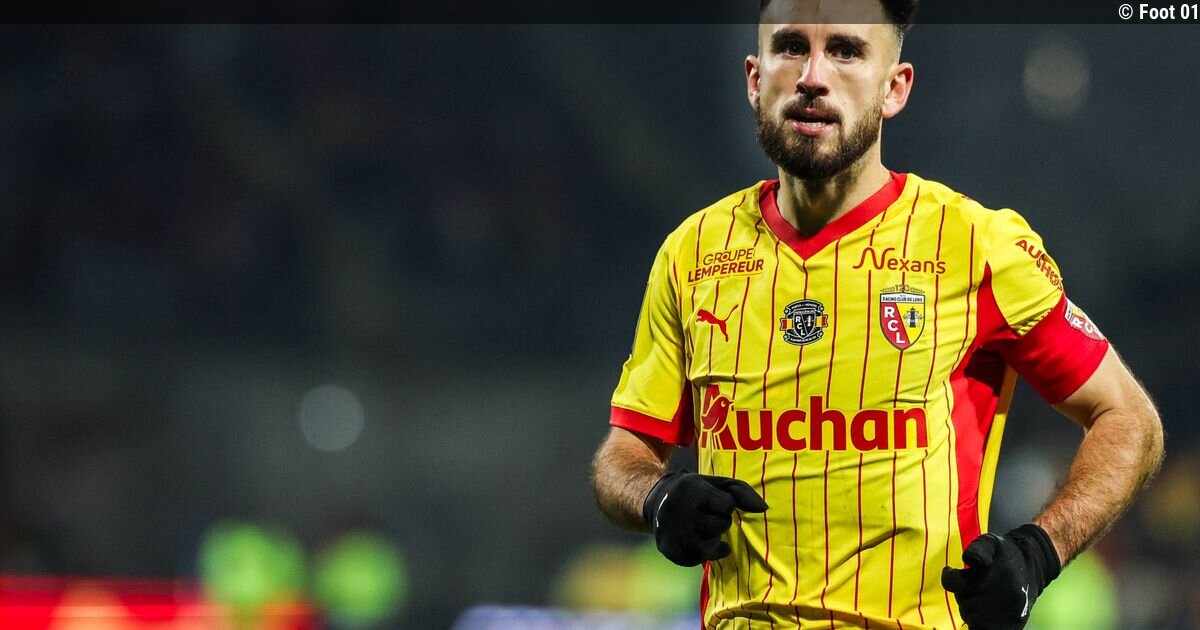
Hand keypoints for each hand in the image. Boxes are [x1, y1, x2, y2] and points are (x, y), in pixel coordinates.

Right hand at [641, 470, 767, 566]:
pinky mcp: (669, 549)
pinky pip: (697, 560)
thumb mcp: (717, 484)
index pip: (727, 505)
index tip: (716, 502)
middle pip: (719, 526)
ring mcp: (672, 532)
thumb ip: (743, 492)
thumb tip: (764, 509)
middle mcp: (679, 510)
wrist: (658, 501)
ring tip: (705, 530)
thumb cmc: (696, 492)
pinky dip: (704, 554)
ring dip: (713, 540)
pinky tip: (699, 542)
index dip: (726, 505)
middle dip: (720, 523)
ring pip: (708, 547)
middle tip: (709, 516)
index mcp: (691, 489)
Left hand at [941, 524, 1061, 629]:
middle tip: (974, 585)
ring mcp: (1007, 614)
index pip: (954, 583)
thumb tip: (969, 559)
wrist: (1034, 565)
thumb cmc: (1006, 554)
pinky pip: (982, 629)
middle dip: (964, 594)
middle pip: (963, 602)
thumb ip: (977, 548)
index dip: (949, 577)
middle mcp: (1000, 598)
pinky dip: (980, 623)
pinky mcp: (1012, 626)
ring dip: (972, 609)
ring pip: (971, 618)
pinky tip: (984, 613)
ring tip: (984, 597)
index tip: (950, 572)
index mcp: (991, 575)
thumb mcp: (991, 542)